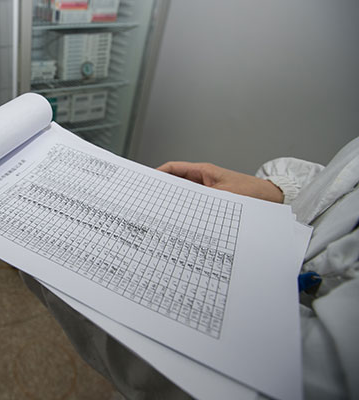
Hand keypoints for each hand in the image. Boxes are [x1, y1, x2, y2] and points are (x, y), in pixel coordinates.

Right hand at [157, 161, 283, 202]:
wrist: (270, 197)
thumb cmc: (251, 192)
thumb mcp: (225, 195)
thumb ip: (203, 199)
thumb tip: (183, 206)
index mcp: (203, 171)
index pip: (174, 168)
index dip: (158, 173)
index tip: (148, 182)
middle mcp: (202, 179)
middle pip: (176, 181)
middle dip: (163, 189)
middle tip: (150, 199)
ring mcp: (206, 189)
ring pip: (184, 193)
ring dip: (174, 200)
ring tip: (162, 210)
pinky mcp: (211, 199)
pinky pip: (193, 202)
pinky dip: (185, 208)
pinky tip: (180, 217)